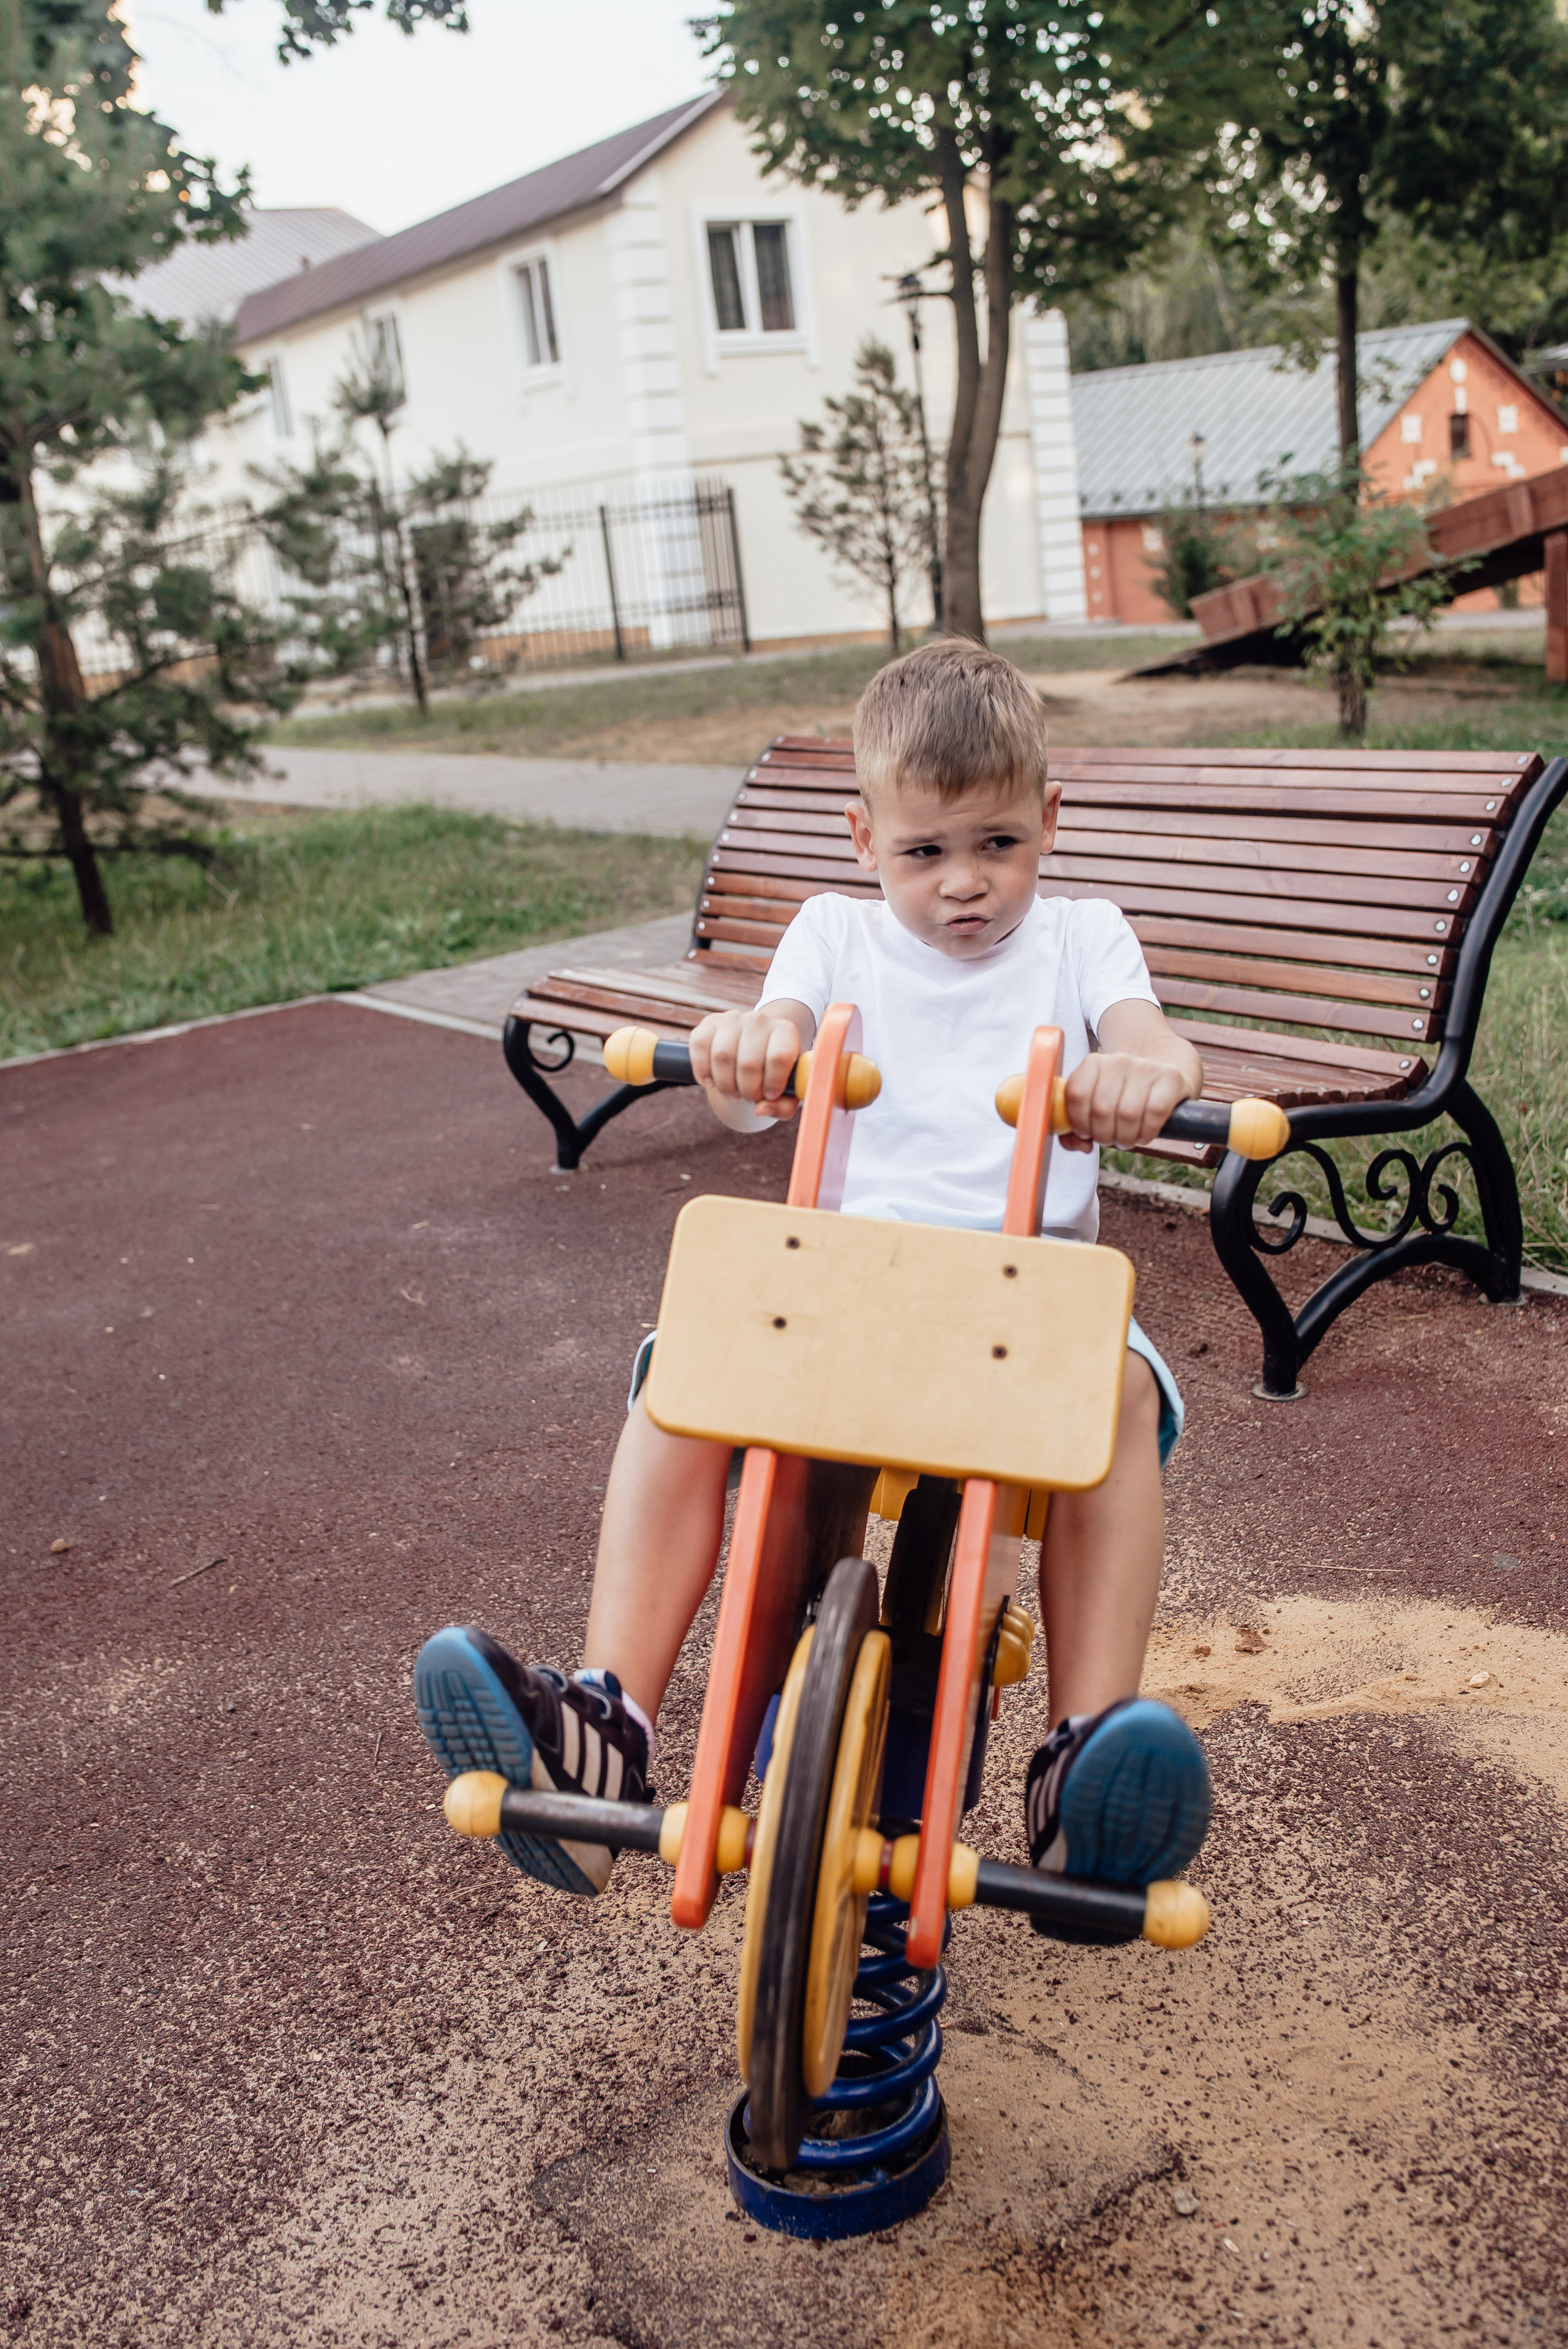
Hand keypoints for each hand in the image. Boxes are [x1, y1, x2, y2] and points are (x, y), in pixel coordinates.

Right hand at [689, 1006, 803, 1120]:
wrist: (753, 1049)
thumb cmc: (772, 1073)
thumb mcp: (786, 1091)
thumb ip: (782, 1106)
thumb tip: (760, 1110)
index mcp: (785, 1032)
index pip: (779, 1057)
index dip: (773, 1083)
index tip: (769, 1095)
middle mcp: (759, 1020)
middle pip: (748, 1063)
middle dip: (748, 1090)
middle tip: (749, 1098)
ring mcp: (732, 1019)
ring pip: (722, 1056)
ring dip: (725, 1084)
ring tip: (732, 1093)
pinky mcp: (709, 1023)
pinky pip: (699, 1046)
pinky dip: (702, 1071)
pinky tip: (710, 1082)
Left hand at [1058, 1052, 1192, 1152]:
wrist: (1162, 1078)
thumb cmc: (1123, 1097)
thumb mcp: (1096, 1104)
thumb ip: (1076, 1127)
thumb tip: (1082, 1146)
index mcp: (1094, 1063)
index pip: (1076, 1093)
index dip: (1078, 1122)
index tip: (1086, 1133)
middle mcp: (1118, 1060)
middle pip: (1102, 1109)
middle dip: (1103, 1135)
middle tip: (1110, 1140)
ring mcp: (1145, 1066)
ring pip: (1127, 1113)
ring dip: (1125, 1138)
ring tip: (1126, 1139)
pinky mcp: (1170, 1077)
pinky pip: (1155, 1112)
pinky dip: (1147, 1132)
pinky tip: (1144, 1134)